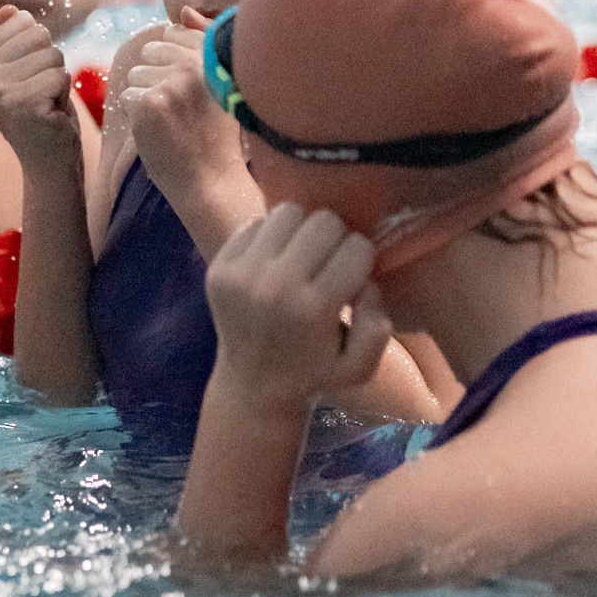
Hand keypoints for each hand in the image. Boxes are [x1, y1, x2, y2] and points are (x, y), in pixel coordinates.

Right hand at [0, 5, 82, 166]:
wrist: (46, 161)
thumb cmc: (38, 111)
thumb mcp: (22, 70)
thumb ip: (11, 39)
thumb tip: (9, 9)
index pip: (22, 21)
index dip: (37, 49)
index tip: (27, 78)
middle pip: (39, 35)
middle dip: (50, 62)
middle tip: (40, 92)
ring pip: (53, 55)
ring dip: (58, 80)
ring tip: (45, 103)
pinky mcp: (22, 104)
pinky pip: (61, 76)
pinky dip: (63, 94)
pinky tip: (50, 114)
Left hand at [119, 7, 240, 204]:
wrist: (212, 181)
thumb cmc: (215, 134)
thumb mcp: (219, 82)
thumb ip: (201, 42)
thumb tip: (183, 10)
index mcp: (215, 54)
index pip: (174, 33)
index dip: (172, 63)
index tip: (187, 91)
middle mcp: (196, 63)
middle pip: (150, 52)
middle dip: (156, 79)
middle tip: (180, 112)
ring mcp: (172, 83)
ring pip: (135, 76)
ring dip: (146, 99)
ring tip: (172, 123)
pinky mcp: (150, 103)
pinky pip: (128, 98)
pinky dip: (137, 118)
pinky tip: (160, 133)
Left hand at [204, 204, 391, 414]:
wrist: (252, 384)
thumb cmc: (314, 371)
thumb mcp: (360, 367)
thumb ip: (378, 327)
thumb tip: (366, 284)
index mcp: (313, 309)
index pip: (356, 247)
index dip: (362, 258)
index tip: (352, 276)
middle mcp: (274, 286)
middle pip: (323, 221)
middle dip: (335, 238)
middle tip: (328, 261)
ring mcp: (241, 274)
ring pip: (287, 212)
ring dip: (301, 230)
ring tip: (301, 255)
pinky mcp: (218, 267)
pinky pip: (255, 223)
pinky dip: (270, 236)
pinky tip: (273, 261)